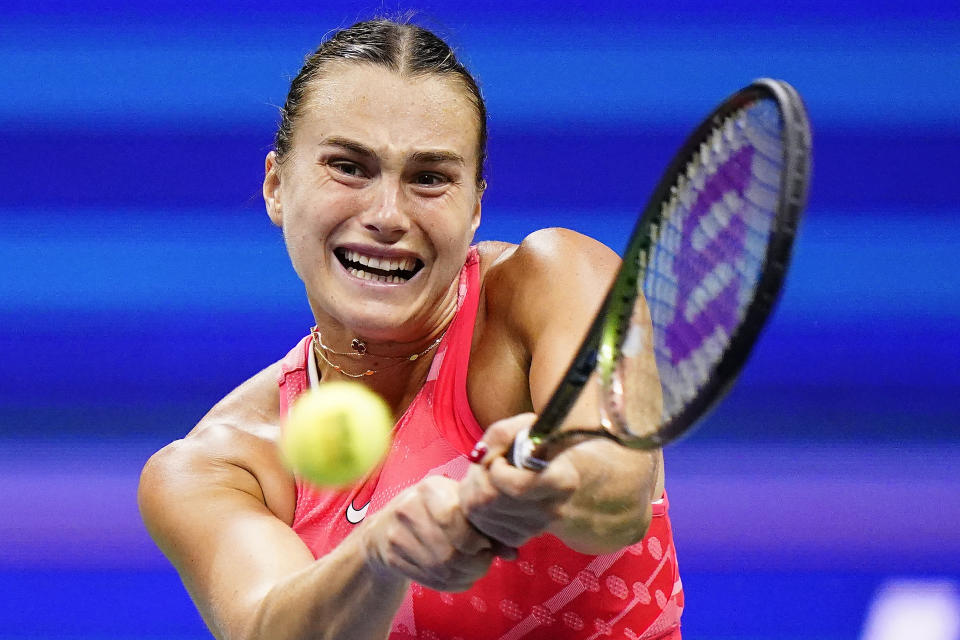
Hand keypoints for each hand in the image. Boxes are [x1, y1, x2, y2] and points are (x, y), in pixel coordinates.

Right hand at [360, 476, 506, 591]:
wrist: (385, 527)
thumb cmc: (433, 511)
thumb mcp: (456, 505)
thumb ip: (484, 524)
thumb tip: (512, 552)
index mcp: (428, 489)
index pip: (454, 518)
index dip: (475, 538)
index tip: (486, 543)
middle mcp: (408, 509)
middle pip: (449, 549)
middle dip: (475, 561)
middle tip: (485, 560)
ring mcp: (396, 535)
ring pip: (441, 568)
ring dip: (467, 575)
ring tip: (476, 569)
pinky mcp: (393, 558)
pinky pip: (430, 580)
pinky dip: (453, 583)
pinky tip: (461, 577)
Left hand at [459, 413, 579, 547]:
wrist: (551, 473)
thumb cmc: (537, 446)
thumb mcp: (524, 427)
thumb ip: (501, 435)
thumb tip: (480, 457)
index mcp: (562, 482)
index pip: (518, 488)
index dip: (498, 472)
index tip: (499, 460)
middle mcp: (551, 511)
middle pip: (491, 499)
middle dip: (478, 477)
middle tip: (486, 466)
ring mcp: (534, 529)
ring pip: (481, 513)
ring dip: (473, 490)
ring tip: (486, 477)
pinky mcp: (517, 538)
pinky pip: (482, 526)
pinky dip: (476, 508)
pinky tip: (488, 494)